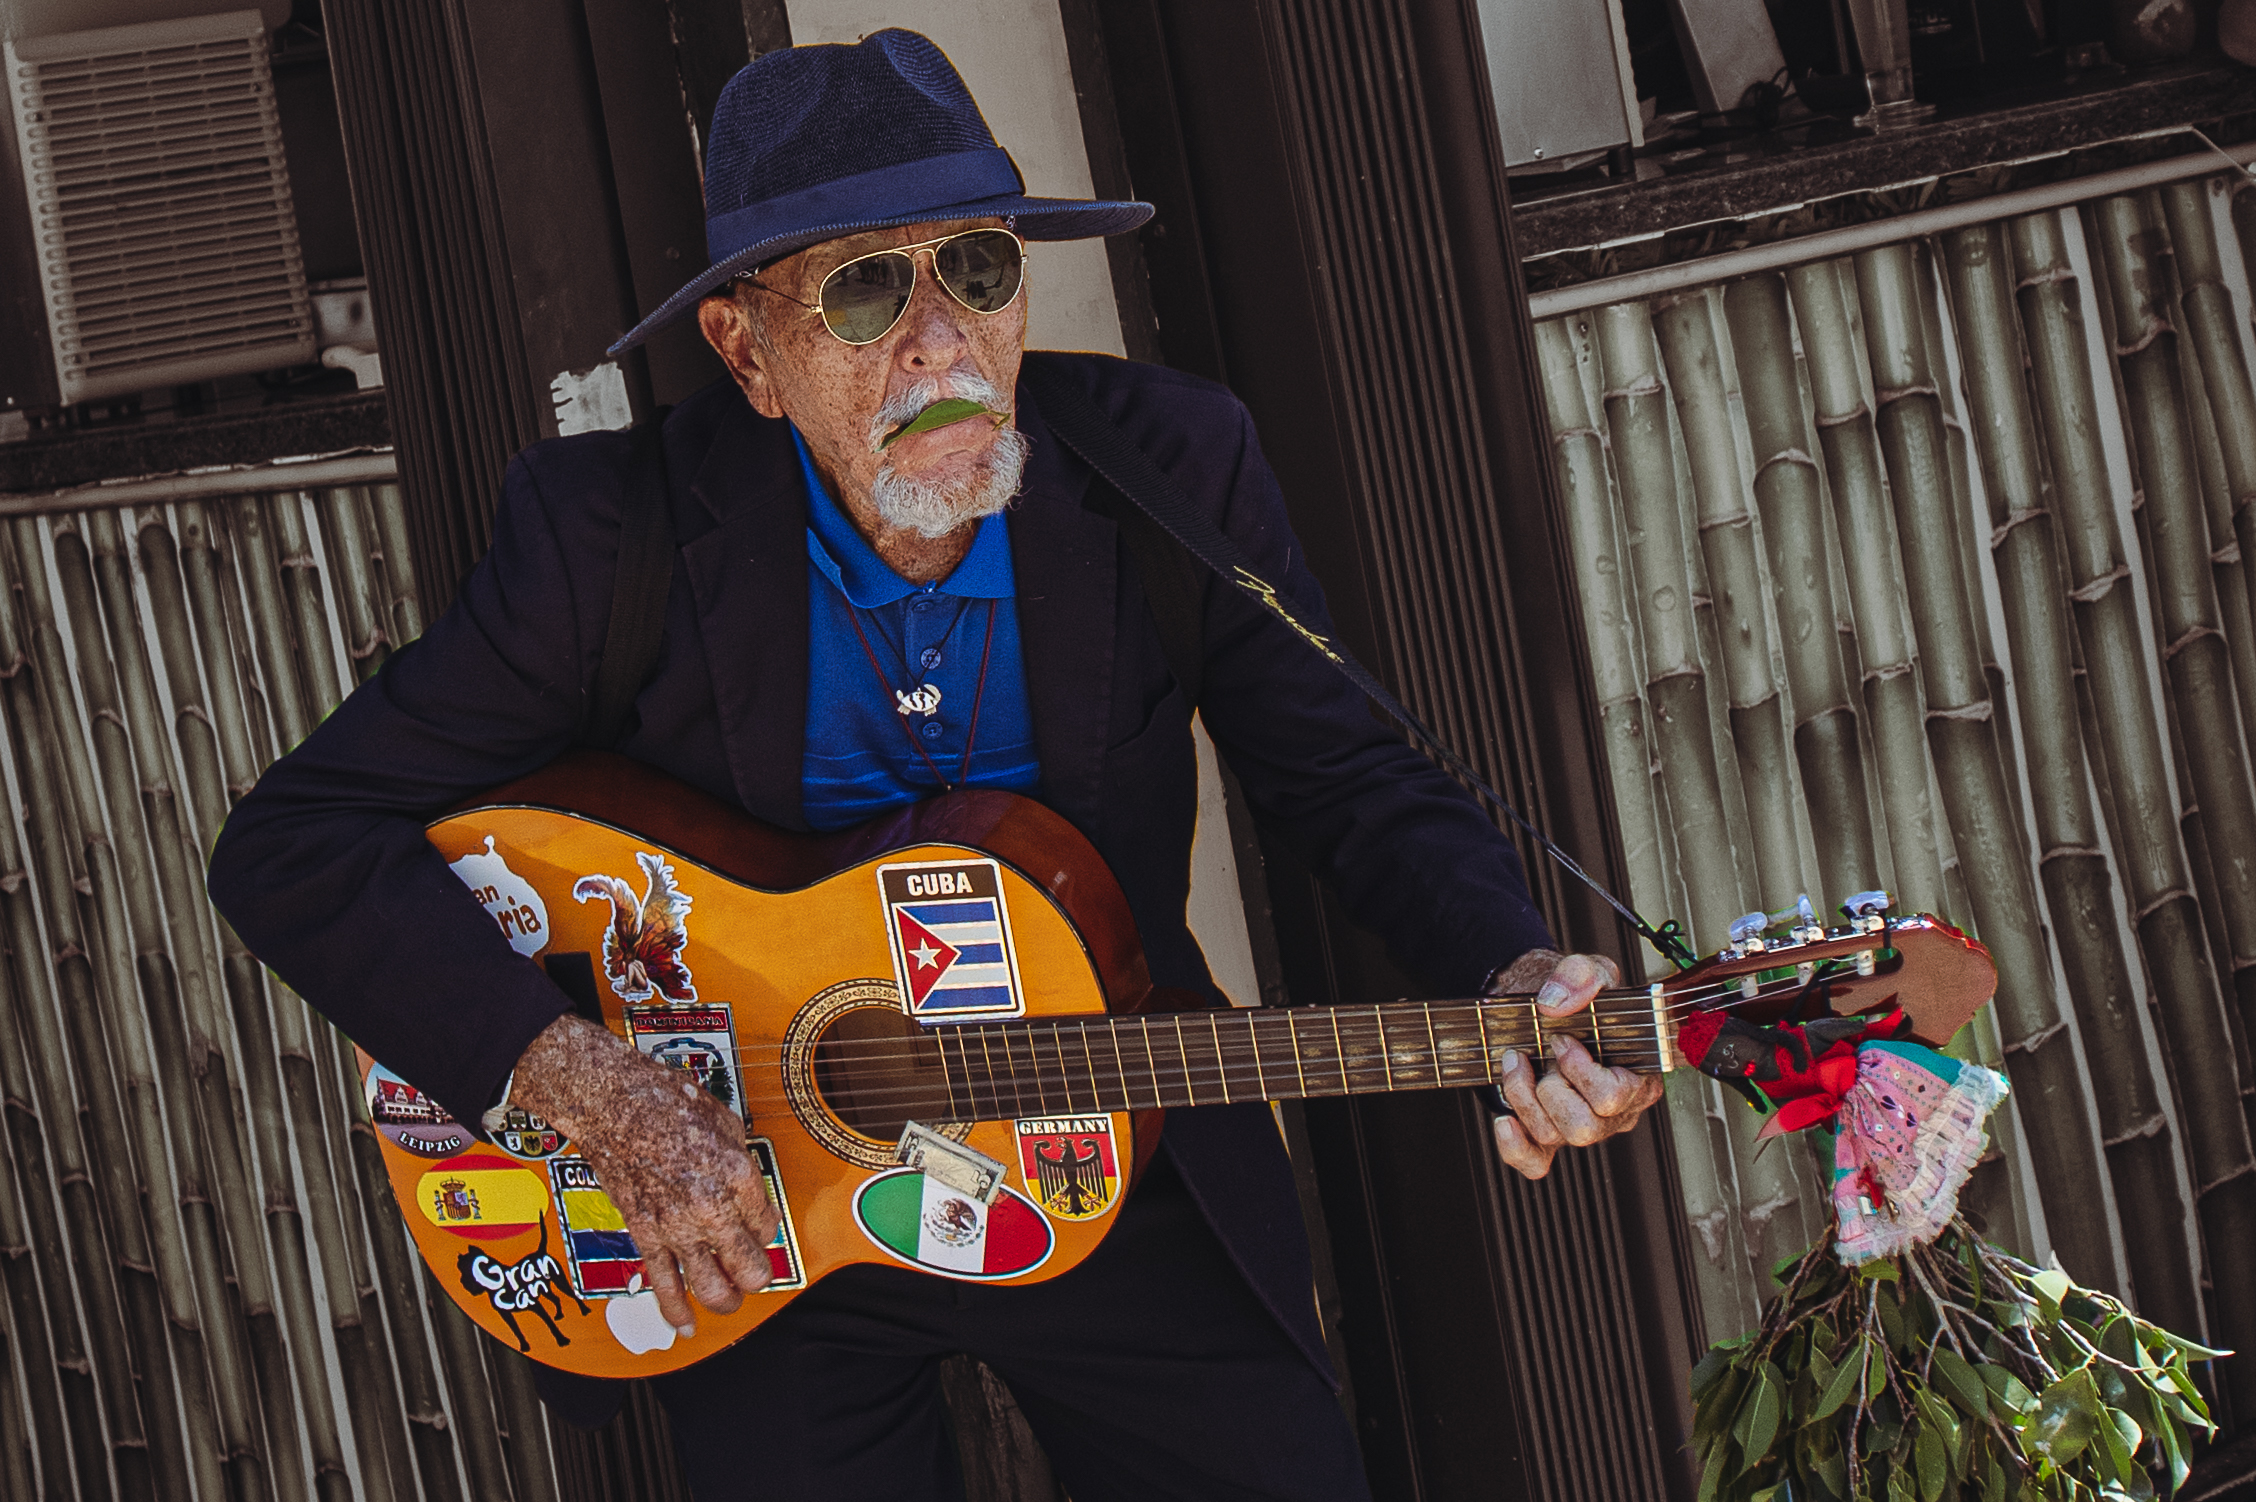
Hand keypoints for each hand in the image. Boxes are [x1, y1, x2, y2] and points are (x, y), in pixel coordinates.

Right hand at [511, 1014, 779, 1336]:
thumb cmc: (666, 1101)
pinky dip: (676, 1312)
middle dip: (758, 1275)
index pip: (768, 1224)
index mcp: (737, 1174)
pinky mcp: (645, 1235)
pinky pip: (663, 1286)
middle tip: (756, 1272)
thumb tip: (747, 1184)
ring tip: (730, 1298)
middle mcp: (710, 1206)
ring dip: (726, 1300)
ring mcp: (676, 1226)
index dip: (768, 1229)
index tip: (760, 1227)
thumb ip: (740, 1158)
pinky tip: (686, 1327)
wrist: (613, 1104)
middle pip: (750, 1267)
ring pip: (712, 1288)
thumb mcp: (724, 1119)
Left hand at [1484, 949, 1665, 1179]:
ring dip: (1523, 1097)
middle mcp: (1613, 1111)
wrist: (1546, 1007)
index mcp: (1637, 1077)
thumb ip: (1582, 975)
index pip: (1614, 1097)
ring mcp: (1582, 1126)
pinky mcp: (1550, 1138)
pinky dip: (1514, 1145)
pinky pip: (1534, 1163)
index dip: (1580, 1071)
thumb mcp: (1589, 970)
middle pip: (1583, 1127)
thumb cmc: (1577, 998)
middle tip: (1541, 1053)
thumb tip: (1557, 1002)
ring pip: (1554, 1136)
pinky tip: (1504, 1119)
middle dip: (1550, 1087)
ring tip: (1516, 1063)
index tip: (1562, 1039)